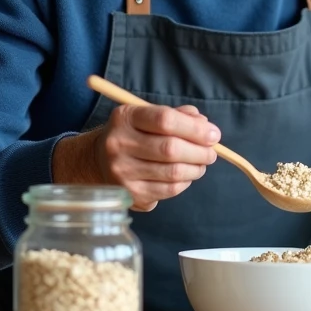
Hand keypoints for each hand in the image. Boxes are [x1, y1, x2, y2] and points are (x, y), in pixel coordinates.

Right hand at [54, 103, 219, 210]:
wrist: (97, 161)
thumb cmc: (133, 134)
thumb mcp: (147, 116)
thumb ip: (178, 115)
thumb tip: (205, 125)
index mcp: (125, 118)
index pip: (164, 120)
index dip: (195, 128)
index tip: (213, 134)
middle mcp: (118, 144)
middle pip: (170, 149)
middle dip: (200, 151)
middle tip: (212, 153)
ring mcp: (122, 172)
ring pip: (173, 173)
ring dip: (196, 169)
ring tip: (201, 164)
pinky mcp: (129, 194)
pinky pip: (168, 190)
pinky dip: (184, 182)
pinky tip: (185, 175)